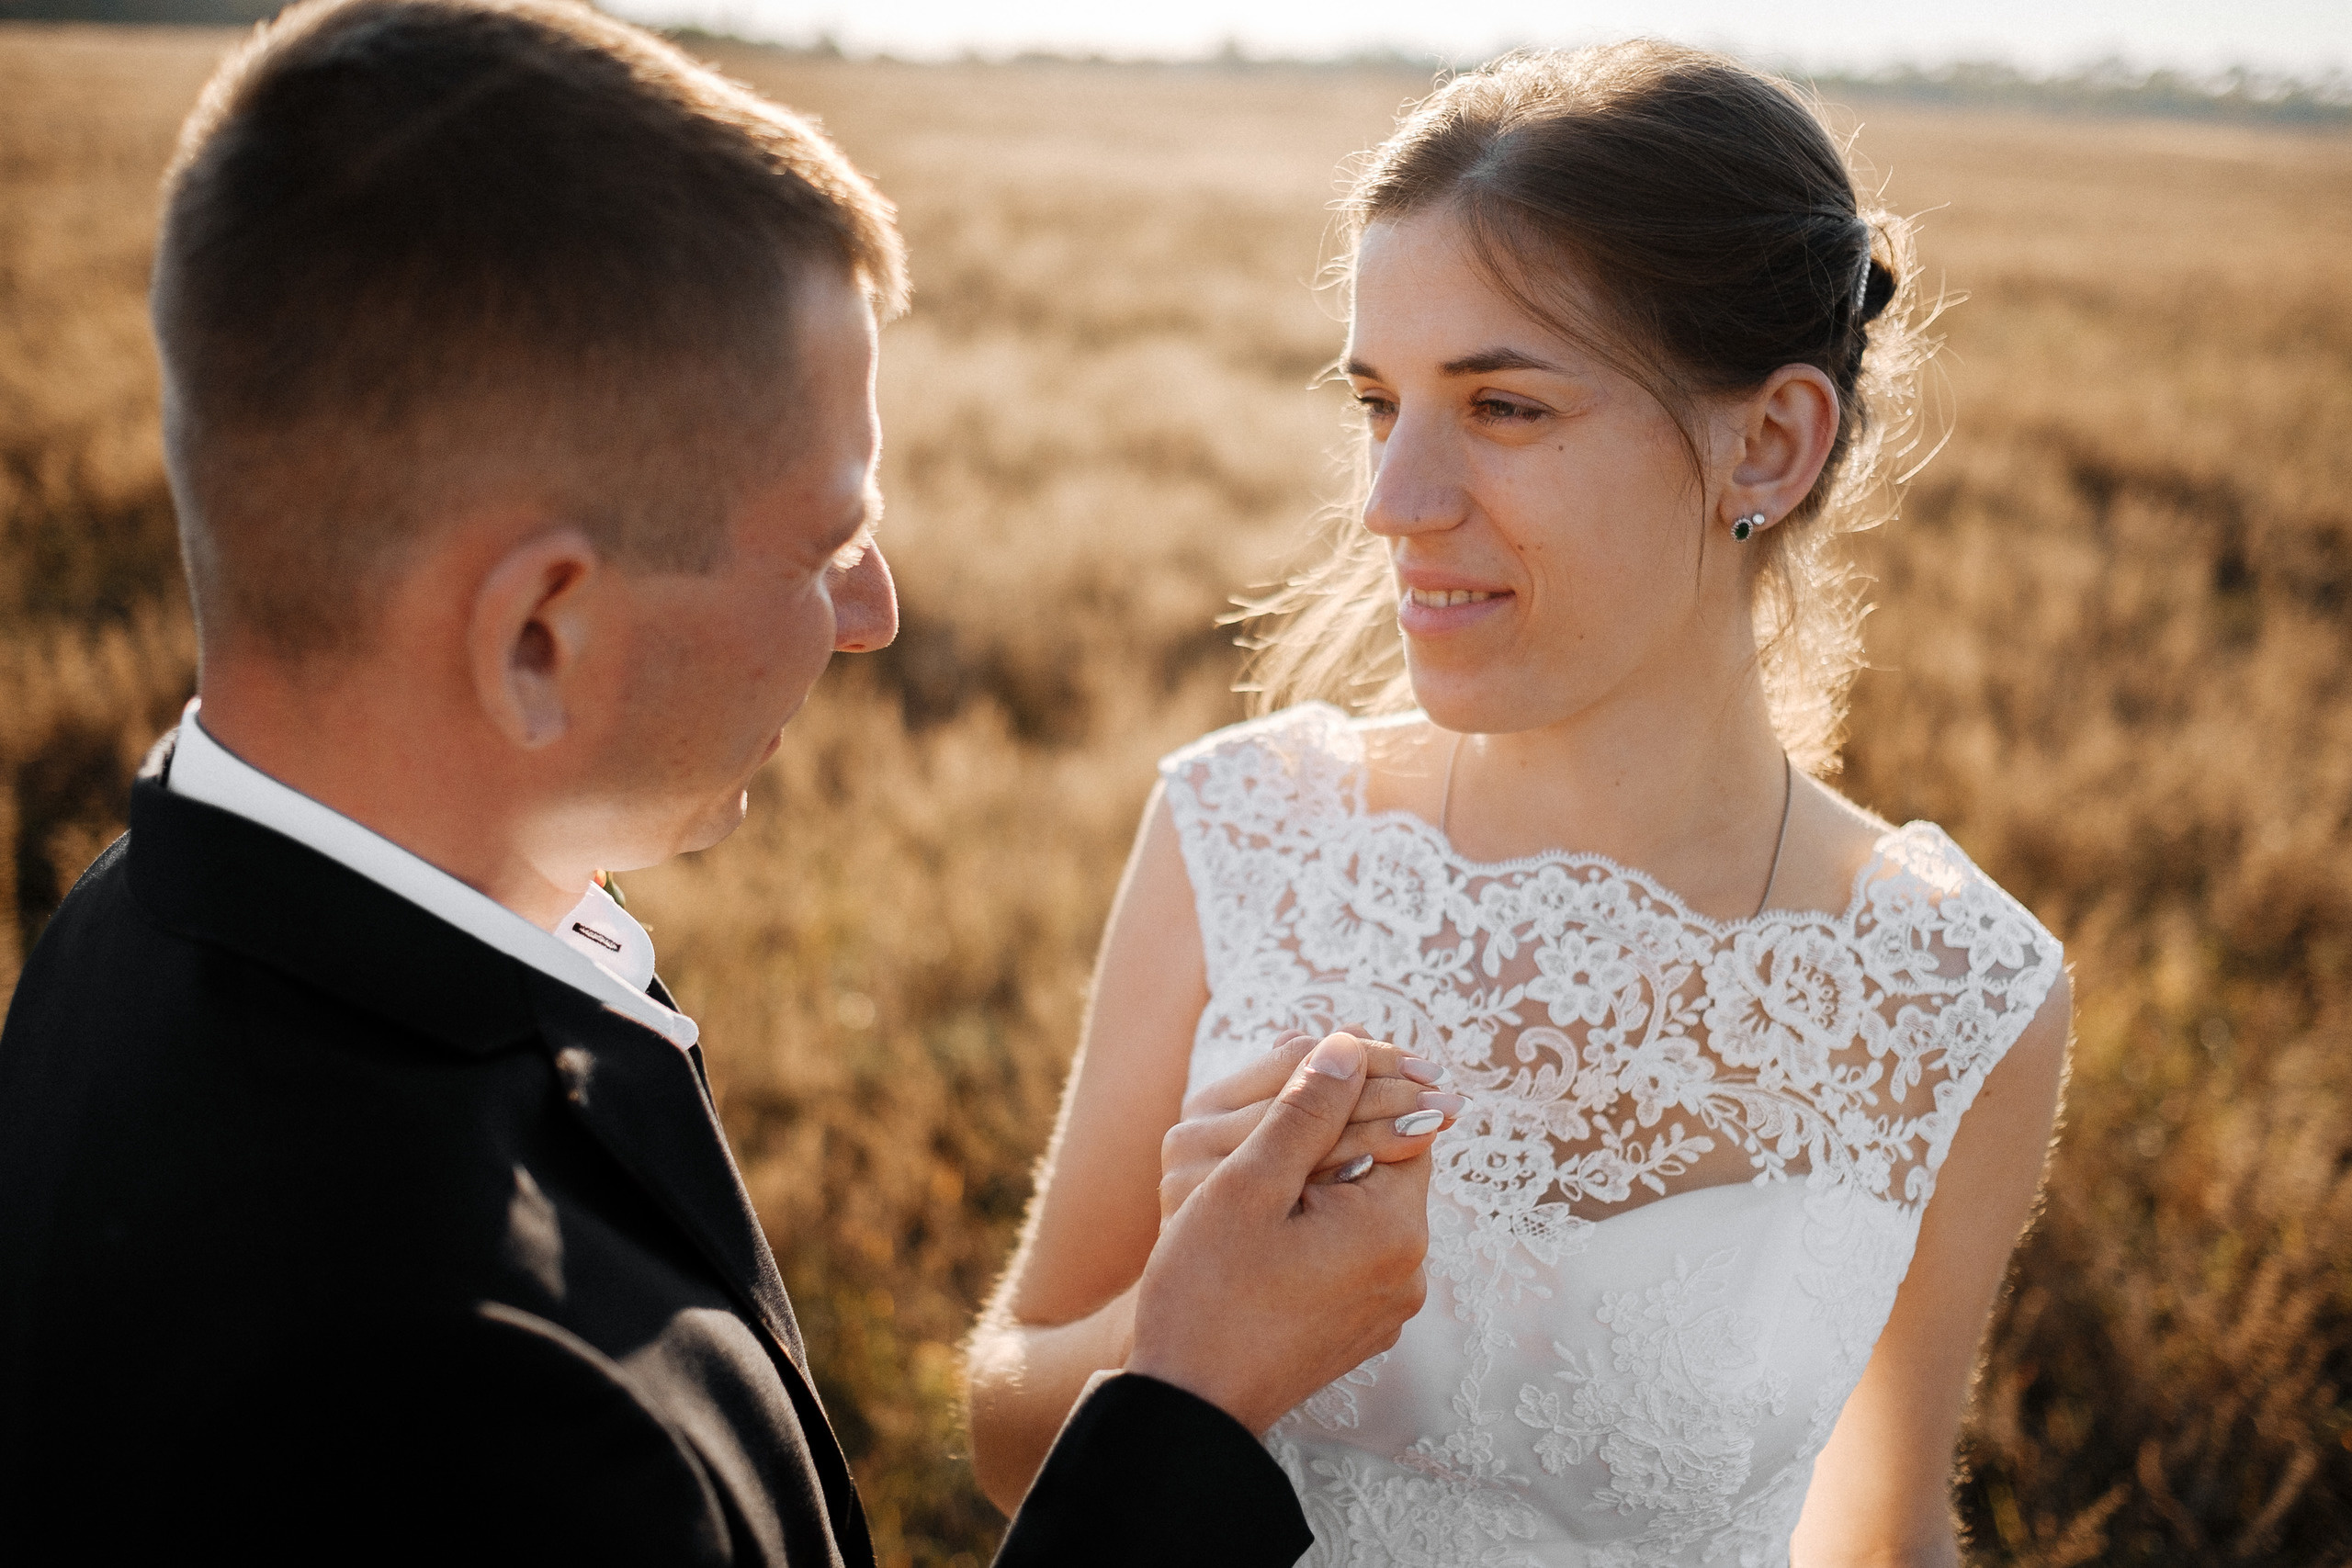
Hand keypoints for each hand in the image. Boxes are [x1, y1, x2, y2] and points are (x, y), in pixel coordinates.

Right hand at [1126, 1032, 1434, 1434]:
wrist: (1190, 1407)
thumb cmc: (1207, 1293)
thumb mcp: (1247, 1183)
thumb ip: (1305, 1109)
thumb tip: (1349, 1044)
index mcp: (1394, 1229)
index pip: (1406, 1124)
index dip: (1366, 1083)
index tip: (1329, 1049)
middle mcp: (1409, 1271)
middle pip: (1391, 1165)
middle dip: (1346, 1126)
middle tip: (1299, 1089)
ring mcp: (1388, 1307)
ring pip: (1371, 1207)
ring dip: (1333, 1173)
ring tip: (1274, 1152)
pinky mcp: (1362, 1328)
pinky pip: (1358, 1250)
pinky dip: (1326, 1220)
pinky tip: (1276, 1215)